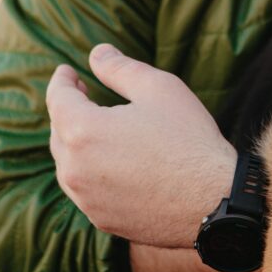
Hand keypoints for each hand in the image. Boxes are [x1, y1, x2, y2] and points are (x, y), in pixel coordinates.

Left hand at [46, 43, 235, 247]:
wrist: (213, 198)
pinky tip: (113, 163)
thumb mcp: (159, 88)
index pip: (58, 99)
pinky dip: (91, 171)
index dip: (62, 81)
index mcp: (83, 130)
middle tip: (83, 94)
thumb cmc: (188, 139)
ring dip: (77, 143)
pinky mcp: (101, 218)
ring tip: (97, 128)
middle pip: (58, 132)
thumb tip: (96, 53)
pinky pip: (86, 189)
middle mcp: (74, 168)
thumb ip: (120, 68)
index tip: (68, 71)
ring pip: (68, 164)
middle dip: (68, 110)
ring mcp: (86, 198)